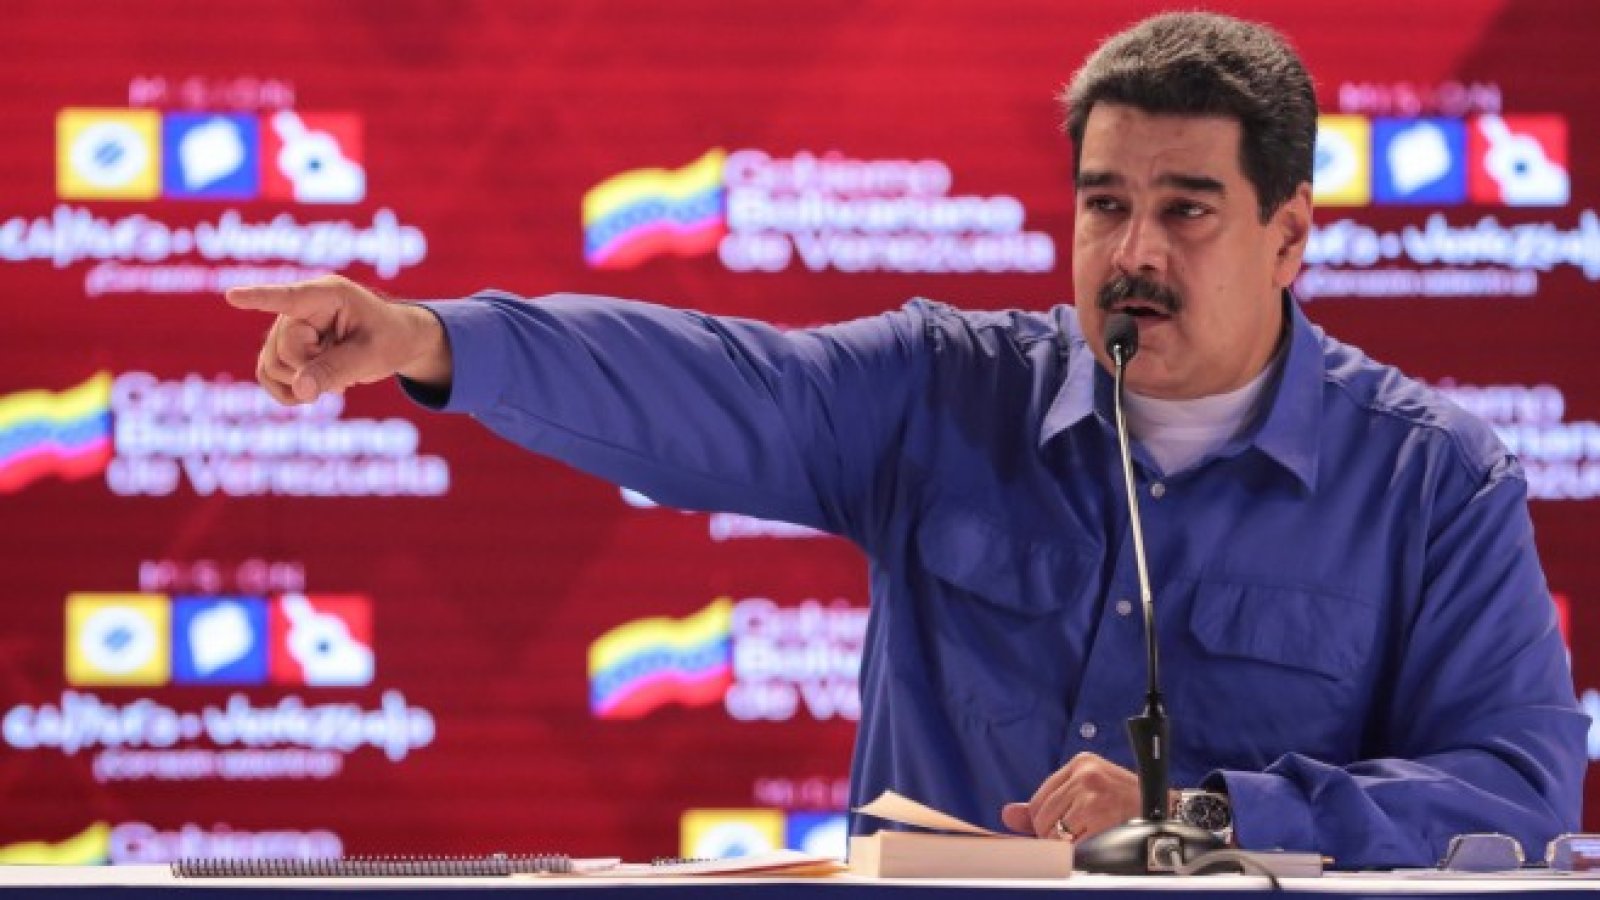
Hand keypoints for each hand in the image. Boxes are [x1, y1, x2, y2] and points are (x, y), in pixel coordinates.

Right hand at [225, 274, 450, 404]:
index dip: (259, 299)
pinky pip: (267, 377)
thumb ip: (336, 370)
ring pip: (272, 367)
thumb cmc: (389, 338)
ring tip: (338, 375)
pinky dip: (289, 392)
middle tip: (348, 365)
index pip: (289, 298)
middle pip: (284, 351)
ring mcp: (287, 329)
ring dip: (304, 382)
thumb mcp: (371, 355)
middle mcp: (300, 308)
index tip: (232, 296)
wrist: (395, 342)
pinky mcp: (282, 350)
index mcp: (327, 295)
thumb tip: (299, 390)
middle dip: (313, 369)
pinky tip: (312, 391)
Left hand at [1000, 752, 1145, 841]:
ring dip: (1064, 845)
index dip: (1043, 821)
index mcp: (1081, 763)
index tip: (1058, 829)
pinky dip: (1075, 853)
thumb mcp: (1087, 791)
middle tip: (1075, 837)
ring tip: (1085, 839)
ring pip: (1053, 832)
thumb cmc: (1125, 802)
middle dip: (1052, 835)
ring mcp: (1092, 794)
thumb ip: (1048, 802)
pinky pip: (1070, 845)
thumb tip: (1007, 815)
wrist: (1166, 811)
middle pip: (1042, 816)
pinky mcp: (1100, 815)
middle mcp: (1085, 775)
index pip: (1038, 799)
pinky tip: (1091, 845)